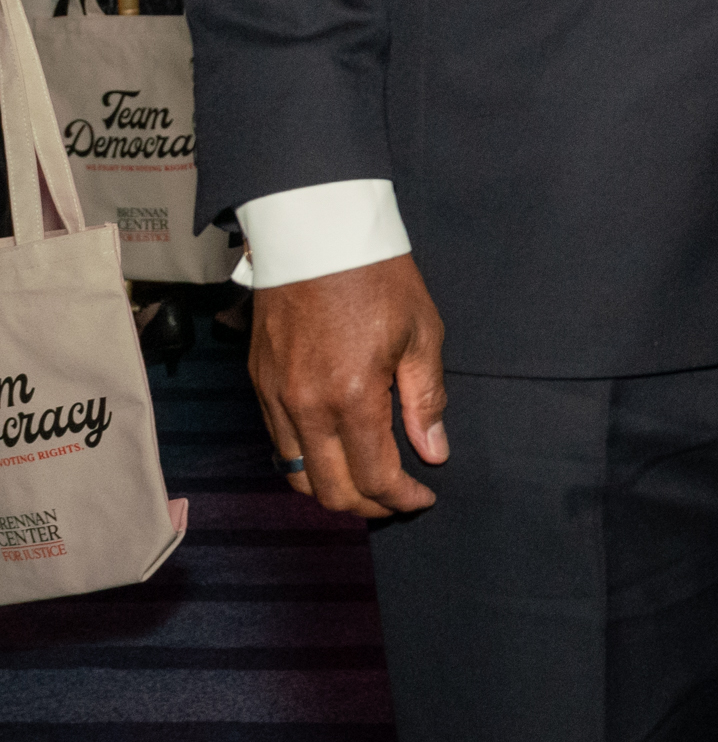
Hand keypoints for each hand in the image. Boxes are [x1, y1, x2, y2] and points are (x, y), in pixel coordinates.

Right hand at [249, 255, 449, 518]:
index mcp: (352, 396)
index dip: (402, 498)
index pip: (374, 476)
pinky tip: (335, 453)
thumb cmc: (378, 278)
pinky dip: (307, 463)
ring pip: (297, 475)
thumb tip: (434, 452)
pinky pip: (279, 445)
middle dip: (368, 506)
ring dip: (333, 490)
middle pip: (330, 490)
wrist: (316, 235)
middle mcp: (305, 407)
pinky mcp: (259, 386)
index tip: (423, 498)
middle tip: (397, 500)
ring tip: (368, 484)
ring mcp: (275, 398)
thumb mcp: (422, 334)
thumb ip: (426, 400)